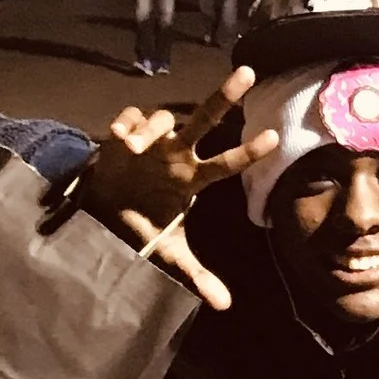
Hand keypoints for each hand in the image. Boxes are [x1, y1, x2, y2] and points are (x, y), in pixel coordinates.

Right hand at [78, 62, 281, 310]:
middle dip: (225, 96)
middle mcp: (177, 153)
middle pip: (204, 119)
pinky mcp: (124, 134)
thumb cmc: (142, 223)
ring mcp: (153, 141)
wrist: (103, 211)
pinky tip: (119, 139)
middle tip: (247, 72)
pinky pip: (130, 119)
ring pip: (163, 119)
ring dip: (150, 129)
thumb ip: (196, 274)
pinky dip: (126, 124)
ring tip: (132, 148)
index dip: (248, 152)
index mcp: (191, 178)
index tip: (275, 137)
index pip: (225, 164)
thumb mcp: (168, 252)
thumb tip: (224, 305)